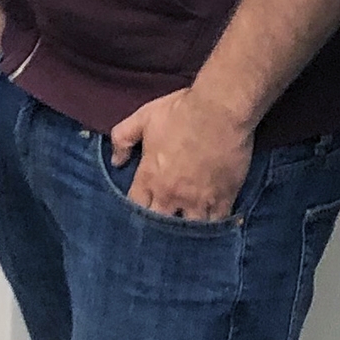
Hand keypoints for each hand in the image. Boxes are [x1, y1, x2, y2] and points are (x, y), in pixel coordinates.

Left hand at [109, 85, 253, 220]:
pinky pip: (217, 223)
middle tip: (164, 222)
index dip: (137, 210)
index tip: (142, 208)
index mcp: (151, 177)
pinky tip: (214, 224)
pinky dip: (214, 225)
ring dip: (187, 229)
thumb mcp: (144, 117)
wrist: (219, 110)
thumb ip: (123, 138)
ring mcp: (198, 200)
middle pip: (160, 224)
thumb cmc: (181, 111)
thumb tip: (115, 161)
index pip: (136, 206)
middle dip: (160, 225)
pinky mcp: (224, 198)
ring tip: (188, 227)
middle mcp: (172, 195)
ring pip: (189, 229)